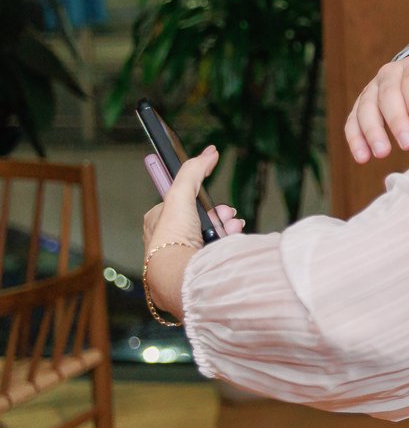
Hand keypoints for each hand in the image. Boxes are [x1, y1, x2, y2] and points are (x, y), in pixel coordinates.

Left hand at [141, 146, 244, 319]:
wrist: (178, 275)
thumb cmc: (173, 238)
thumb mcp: (180, 195)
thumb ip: (193, 171)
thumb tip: (209, 152)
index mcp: (157, 223)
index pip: (182, 204)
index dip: (200, 200)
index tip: (213, 201)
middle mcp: (168, 241)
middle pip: (200, 219)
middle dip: (218, 215)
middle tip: (226, 215)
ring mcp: (182, 257)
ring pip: (210, 236)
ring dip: (225, 229)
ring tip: (232, 229)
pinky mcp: (194, 270)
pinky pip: (215, 252)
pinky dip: (226, 245)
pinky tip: (231, 243)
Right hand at [344, 51, 408, 162]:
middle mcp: (390, 73)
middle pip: (388, 94)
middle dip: (397, 121)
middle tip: (408, 144)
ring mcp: (373, 88)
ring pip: (366, 107)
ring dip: (372, 131)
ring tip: (382, 153)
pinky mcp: (362, 104)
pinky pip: (354, 120)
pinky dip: (355, 138)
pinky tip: (362, 157)